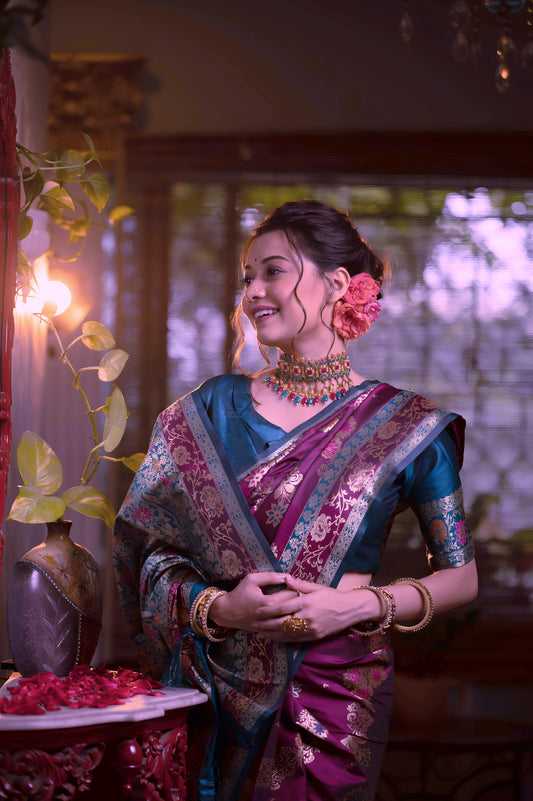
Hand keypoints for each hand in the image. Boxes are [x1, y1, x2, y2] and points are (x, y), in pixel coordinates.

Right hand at [208, 572, 299, 630]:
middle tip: (300, 594)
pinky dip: (288, 623)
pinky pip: (282, 629)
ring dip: (295, 613)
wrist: (226, 612)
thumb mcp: (252, 579)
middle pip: (293, 609)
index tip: (297, 584)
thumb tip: (286, 575)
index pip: (290, 595)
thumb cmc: (239, 594)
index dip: (296, 588)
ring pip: (289, 622)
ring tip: (296, 605)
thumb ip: (270, 576)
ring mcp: (268, 627)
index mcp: (267, 602)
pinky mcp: (267, 632)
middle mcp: (269, 616)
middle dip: (298, 601)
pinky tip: (290, 616)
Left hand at [257, 576, 382, 641]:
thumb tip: (285, 578)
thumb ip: (299, 585)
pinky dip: (284, 640)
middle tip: (253, 624)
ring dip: (272, 634)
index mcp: (306, 602)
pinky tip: (275, 639)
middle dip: (266, 624)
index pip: (283, 607)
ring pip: (287, 633)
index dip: (268, 610)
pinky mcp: (315, 637)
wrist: (351, 609)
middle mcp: (307, 617)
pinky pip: (296, 640)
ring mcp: (311, 628)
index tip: (257, 610)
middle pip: (282, 622)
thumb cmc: (333, 595)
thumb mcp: (317, 587)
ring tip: (259, 633)